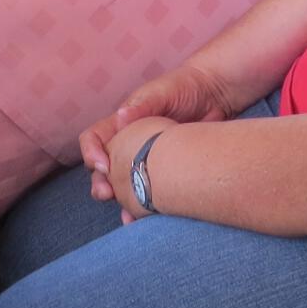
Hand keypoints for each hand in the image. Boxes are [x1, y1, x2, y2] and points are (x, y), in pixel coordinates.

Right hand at [78, 63, 232, 202]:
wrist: (215, 96)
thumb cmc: (184, 87)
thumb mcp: (162, 92)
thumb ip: (142, 105)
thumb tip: (121, 117)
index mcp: (121, 124)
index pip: (93, 139)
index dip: (91, 153)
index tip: (104, 166)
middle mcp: (129, 144)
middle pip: (103, 169)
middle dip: (101, 184)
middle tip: (107, 194)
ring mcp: (146, 161)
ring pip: (125, 186)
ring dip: (122, 202)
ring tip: (127, 215)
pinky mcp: (165, 173)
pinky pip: (150, 193)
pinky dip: (147, 208)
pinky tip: (150, 220)